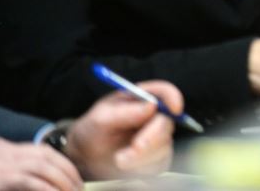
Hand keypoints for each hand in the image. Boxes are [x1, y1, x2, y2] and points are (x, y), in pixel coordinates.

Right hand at [0, 137, 80, 190]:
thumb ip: (6, 167)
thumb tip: (29, 179)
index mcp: (3, 147)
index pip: (40, 150)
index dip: (60, 162)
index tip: (72, 174)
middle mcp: (7, 151)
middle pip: (47, 156)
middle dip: (67, 171)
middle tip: (78, 186)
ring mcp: (4, 164)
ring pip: (44, 168)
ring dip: (62, 181)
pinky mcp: (2, 179)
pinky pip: (32, 183)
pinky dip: (48, 189)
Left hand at [65, 80, 179, 179]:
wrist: (86, 158)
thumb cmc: (92, 132)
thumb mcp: (100, 119)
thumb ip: (125, 112)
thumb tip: (152, 105)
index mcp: (140, 99)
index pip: (164, 92)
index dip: (173, 98)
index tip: (173, 109)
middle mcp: (153, 116)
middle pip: (166, 123)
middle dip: (151, 139)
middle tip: (134, 148)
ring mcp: (157, 137)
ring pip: (164, 147)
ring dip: (142, 157)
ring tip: (119, 159)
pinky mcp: (157, 158)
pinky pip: (160, 163)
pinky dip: (143, 167)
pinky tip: (127, 166)